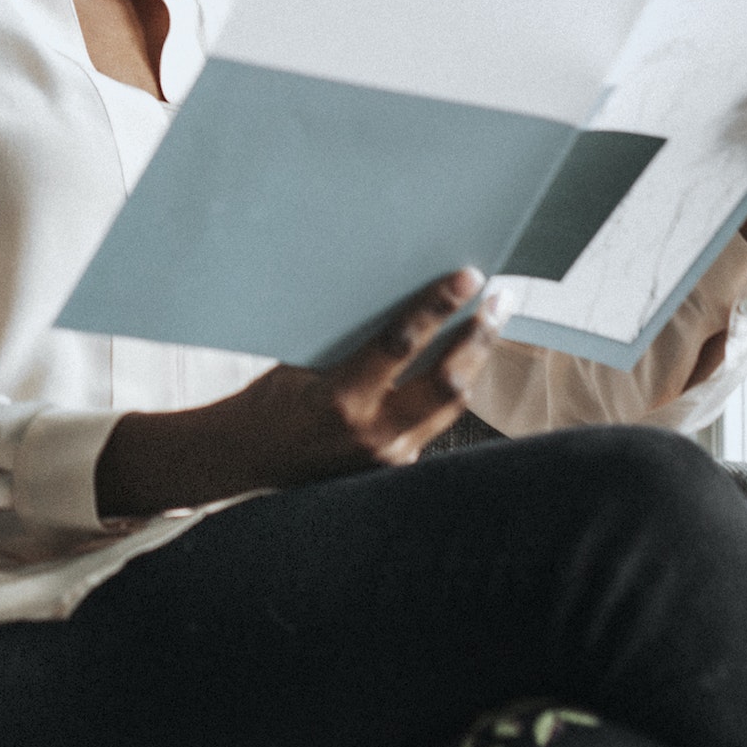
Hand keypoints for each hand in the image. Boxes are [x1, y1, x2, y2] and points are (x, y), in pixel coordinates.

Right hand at [229, 268, 502, 488]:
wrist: (247, 458)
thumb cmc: (270, 401)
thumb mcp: (305, 361)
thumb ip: (356, 343)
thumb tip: (407, 300)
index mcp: (341, 399)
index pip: (402, 344)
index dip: (439, 306)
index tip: (468, 278)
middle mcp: (371, 434)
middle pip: (447, 383)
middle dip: (479, 337)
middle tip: (500, 300)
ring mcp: (387, 458)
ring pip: (452, 406)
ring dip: (474, 362)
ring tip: (490, 324)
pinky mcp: (395, 468)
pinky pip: (435, 422)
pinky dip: (450, 389)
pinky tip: (463, 361)